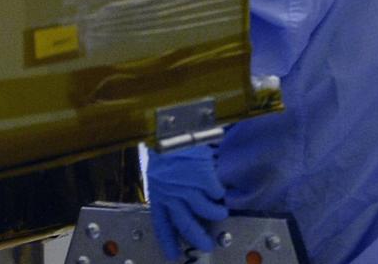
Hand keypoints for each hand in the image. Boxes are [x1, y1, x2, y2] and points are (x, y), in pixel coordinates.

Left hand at [147, 144, 226, 261]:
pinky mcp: (204, 179)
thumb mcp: (160, 169)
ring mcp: (189, 188)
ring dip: (216, 213)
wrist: (174, 127)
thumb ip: (168, 188)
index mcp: (158, 192)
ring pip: (207, 212)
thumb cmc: (166, 145)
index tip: (173, 256)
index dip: (168, 241)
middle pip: (187, 226)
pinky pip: (217, 193)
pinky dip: (220, 191)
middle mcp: (172, 194)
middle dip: (199, 239)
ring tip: (219, 209)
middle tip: (208, 245)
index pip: (162, 224)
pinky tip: (218, 186)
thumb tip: (181, 206)